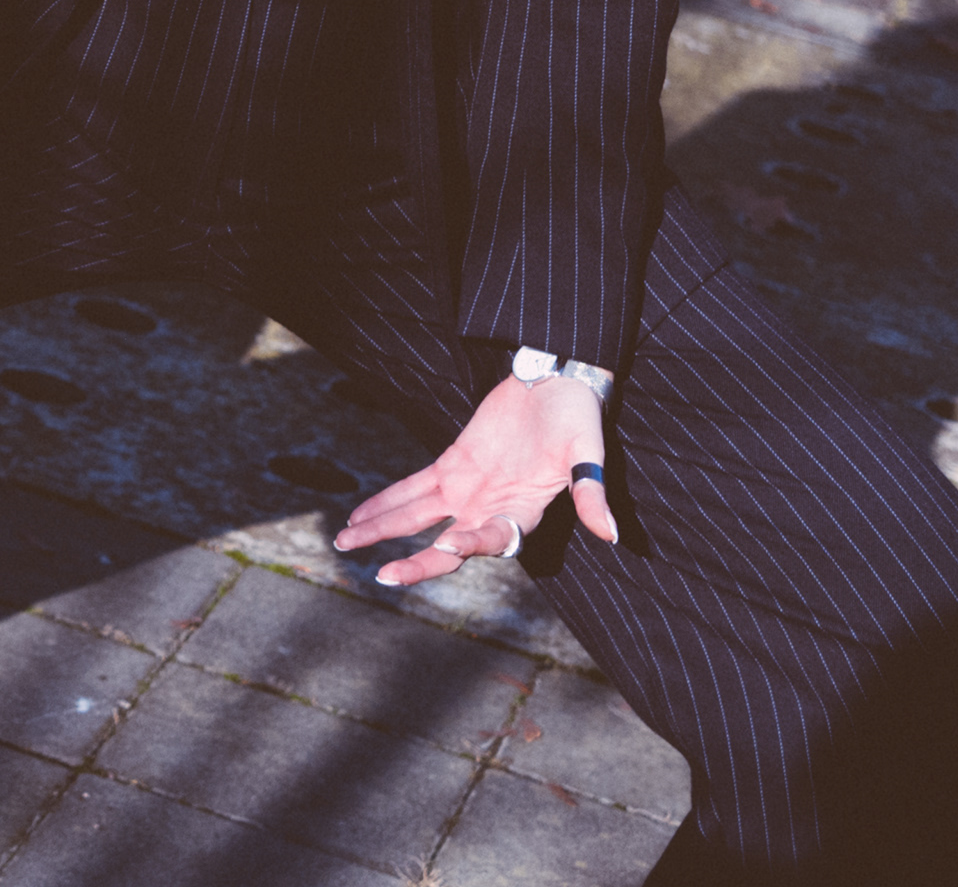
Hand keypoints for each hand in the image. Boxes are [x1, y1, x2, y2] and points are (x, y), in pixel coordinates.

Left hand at [331, 375, 618, 586]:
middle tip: (382, 577)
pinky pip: (412, 488)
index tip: (446, 543)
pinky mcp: (451, 465)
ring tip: (345, 543)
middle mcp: (490, 509)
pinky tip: (358, 515)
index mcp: (524, 512)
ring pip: (418, 518)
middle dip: (415, 563)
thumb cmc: (577, 417)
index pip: (494, 539)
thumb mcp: (588, 451)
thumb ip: (591, 492)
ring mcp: (466, 489)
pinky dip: (385, 500)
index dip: (471, 544)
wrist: (556, 379)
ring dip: (382, 531)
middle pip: (448, 546)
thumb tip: (612, 534)